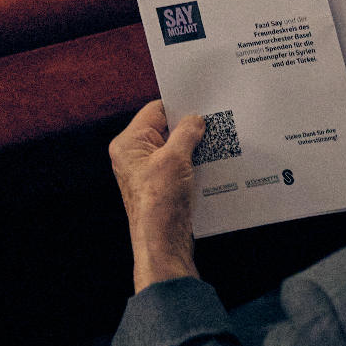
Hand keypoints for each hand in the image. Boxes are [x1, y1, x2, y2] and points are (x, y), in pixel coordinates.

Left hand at [110, 100, 205, 289]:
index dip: (178, 106)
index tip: (202, 102)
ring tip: (216, 141)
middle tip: (214, 121)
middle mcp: (135, 156)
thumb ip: (186, 132)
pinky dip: (196, 162)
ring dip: (195, 146)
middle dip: (190, 127)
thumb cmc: (159, 202)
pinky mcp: (163, 186)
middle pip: (166, 129)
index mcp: (129, 144)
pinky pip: (181, 165)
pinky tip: (213, 161)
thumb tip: (195, 120)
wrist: (162, 243)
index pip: (155, 111)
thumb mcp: (175, 158)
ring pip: (176, 148)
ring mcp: (149, 172)